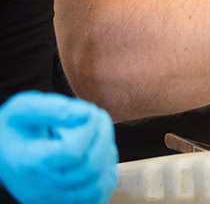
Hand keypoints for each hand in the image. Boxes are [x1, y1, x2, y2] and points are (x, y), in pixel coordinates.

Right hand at [0, 92, 117, 203]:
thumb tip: (88, 114)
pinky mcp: (65, 203)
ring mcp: (54, 200)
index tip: (90, 111)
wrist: (3, 154)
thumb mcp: (24, 108)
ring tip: (97, 136)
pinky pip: (98, 196)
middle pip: (88, 169)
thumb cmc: (15, 128)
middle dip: (103, 137)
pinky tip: (97, 154)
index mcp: (29, 162)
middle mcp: (41, 187)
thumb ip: (54, 108)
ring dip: (106, 156)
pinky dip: (105, 174)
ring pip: (97, 186)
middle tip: (99, 117)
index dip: (89, 129)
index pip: (70, 152)